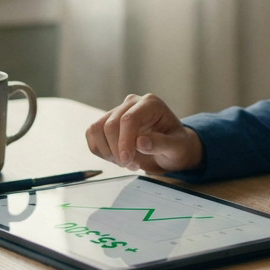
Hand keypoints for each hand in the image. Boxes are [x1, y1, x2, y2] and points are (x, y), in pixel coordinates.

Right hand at [85, 93, 203, 173]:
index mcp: (151, 104)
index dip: (124, 141)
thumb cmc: (177, 146)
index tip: (126, 160)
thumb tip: (140, 142)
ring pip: (97, 129)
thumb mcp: (177, 148)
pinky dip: (101, 151)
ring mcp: (118, 111)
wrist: (171, 149)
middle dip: (117, 150)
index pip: (129, 119)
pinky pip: (92, 135)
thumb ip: (161, 144)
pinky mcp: (107, 122)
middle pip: (110, 125)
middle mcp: (132, 103)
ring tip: (126, 163)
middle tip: (132, 165)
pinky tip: (117, 158)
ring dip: (107, 152)